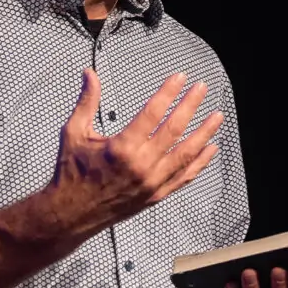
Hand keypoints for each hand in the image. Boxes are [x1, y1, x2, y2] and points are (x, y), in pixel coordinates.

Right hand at [47, 68, 222, 236]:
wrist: (70, 214)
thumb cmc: (71, 173)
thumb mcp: (74, 133)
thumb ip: (87, 101)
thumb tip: (89, 74)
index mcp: (121, 148)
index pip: (153, 112)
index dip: (168, 92)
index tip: (179, 78)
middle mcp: (140, 165)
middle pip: (175, 129)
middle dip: (191, 105)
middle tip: (202, 88)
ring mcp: (151, 182)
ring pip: (186, 154)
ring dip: (204, 132)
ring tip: (217, 116)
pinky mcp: (156, 195)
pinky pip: (184, 177)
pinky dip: (200, 163)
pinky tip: (210, 149)